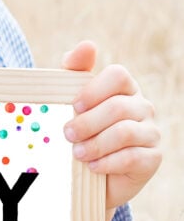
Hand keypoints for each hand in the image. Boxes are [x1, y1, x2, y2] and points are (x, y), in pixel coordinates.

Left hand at [62, 40, 161, 219]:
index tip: (74, 105)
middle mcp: (143, 107)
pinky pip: (132, 157)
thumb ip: (75, 71)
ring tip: (77, 153)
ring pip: (125, 132)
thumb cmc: (82, 132)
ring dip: (95, 144)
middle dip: (88, 122)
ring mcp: (151, 133)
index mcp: (124, 89)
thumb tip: (87, 45)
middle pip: (118, 107)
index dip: (94, 89)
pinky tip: (92, 166)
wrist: (92, 175)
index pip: (118, 75)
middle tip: (68, 134)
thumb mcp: (72, 102)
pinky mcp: (152, 158)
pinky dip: (107, 162)